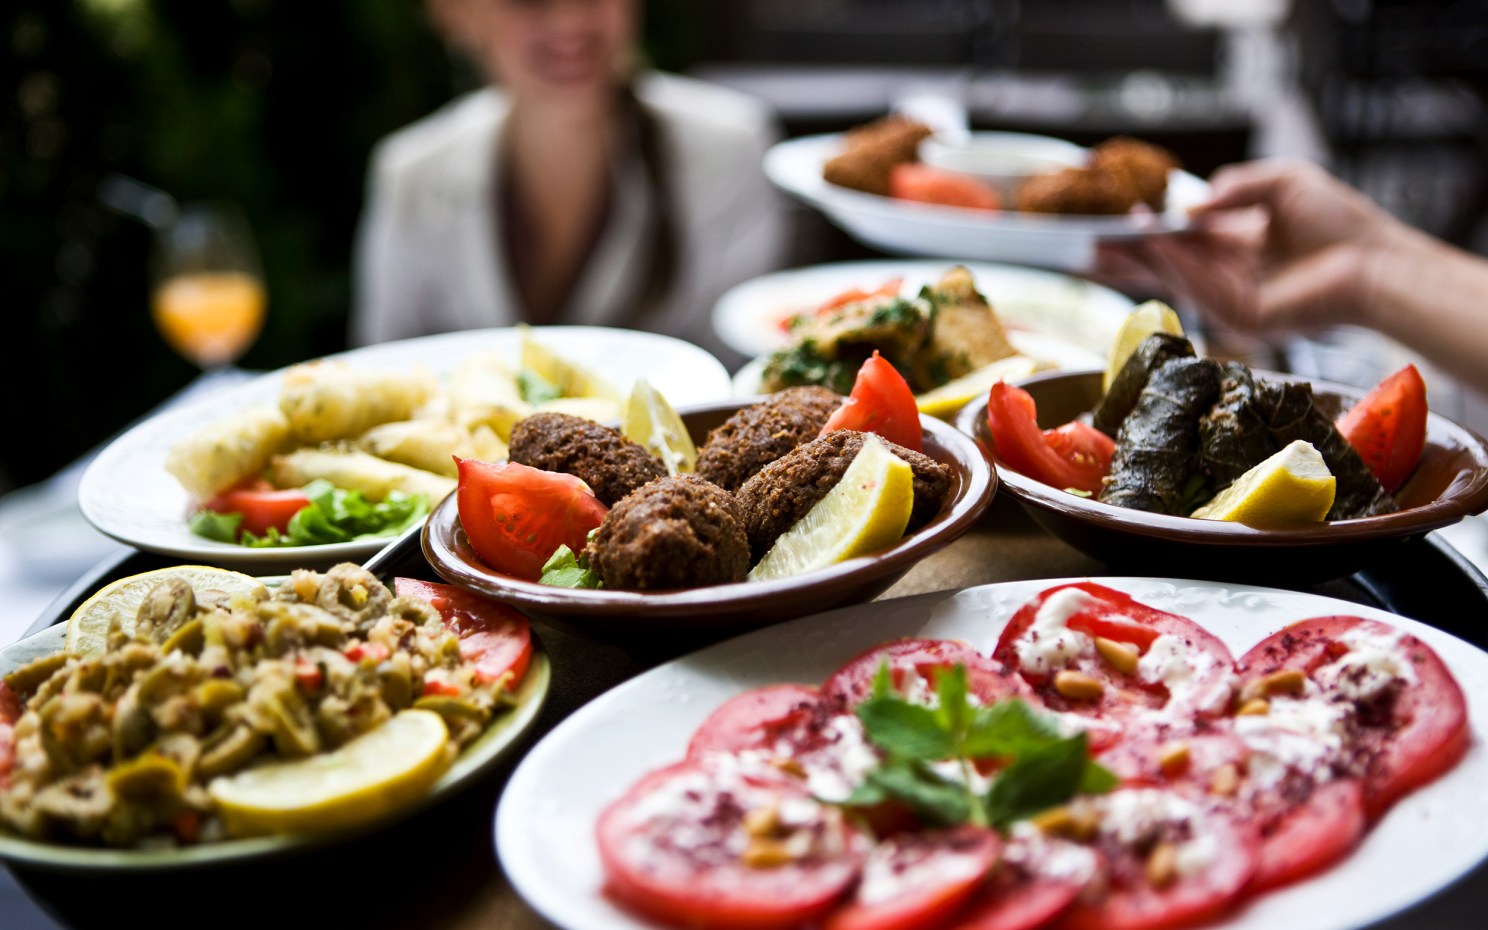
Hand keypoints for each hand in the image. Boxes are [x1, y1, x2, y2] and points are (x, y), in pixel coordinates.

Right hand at [1094, 158, 1406, 335]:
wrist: (1375, 262)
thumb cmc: (1338, 222)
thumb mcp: (1281, 183)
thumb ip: (1235, 186)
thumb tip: (1191, 204)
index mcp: (1235, 245)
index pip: (1179, 243)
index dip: (1144, 235)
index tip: (1110, 226)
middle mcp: (1227, 276)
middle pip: (1164, 268)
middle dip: (1125, 258)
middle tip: (1084, 249)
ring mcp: (1230, 300)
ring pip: (1173, 278)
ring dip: (1138, 258)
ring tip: (1105, 242)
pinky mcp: (1240, 318)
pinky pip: (1197, 287)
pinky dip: (1172, 264)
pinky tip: (1152, 241)